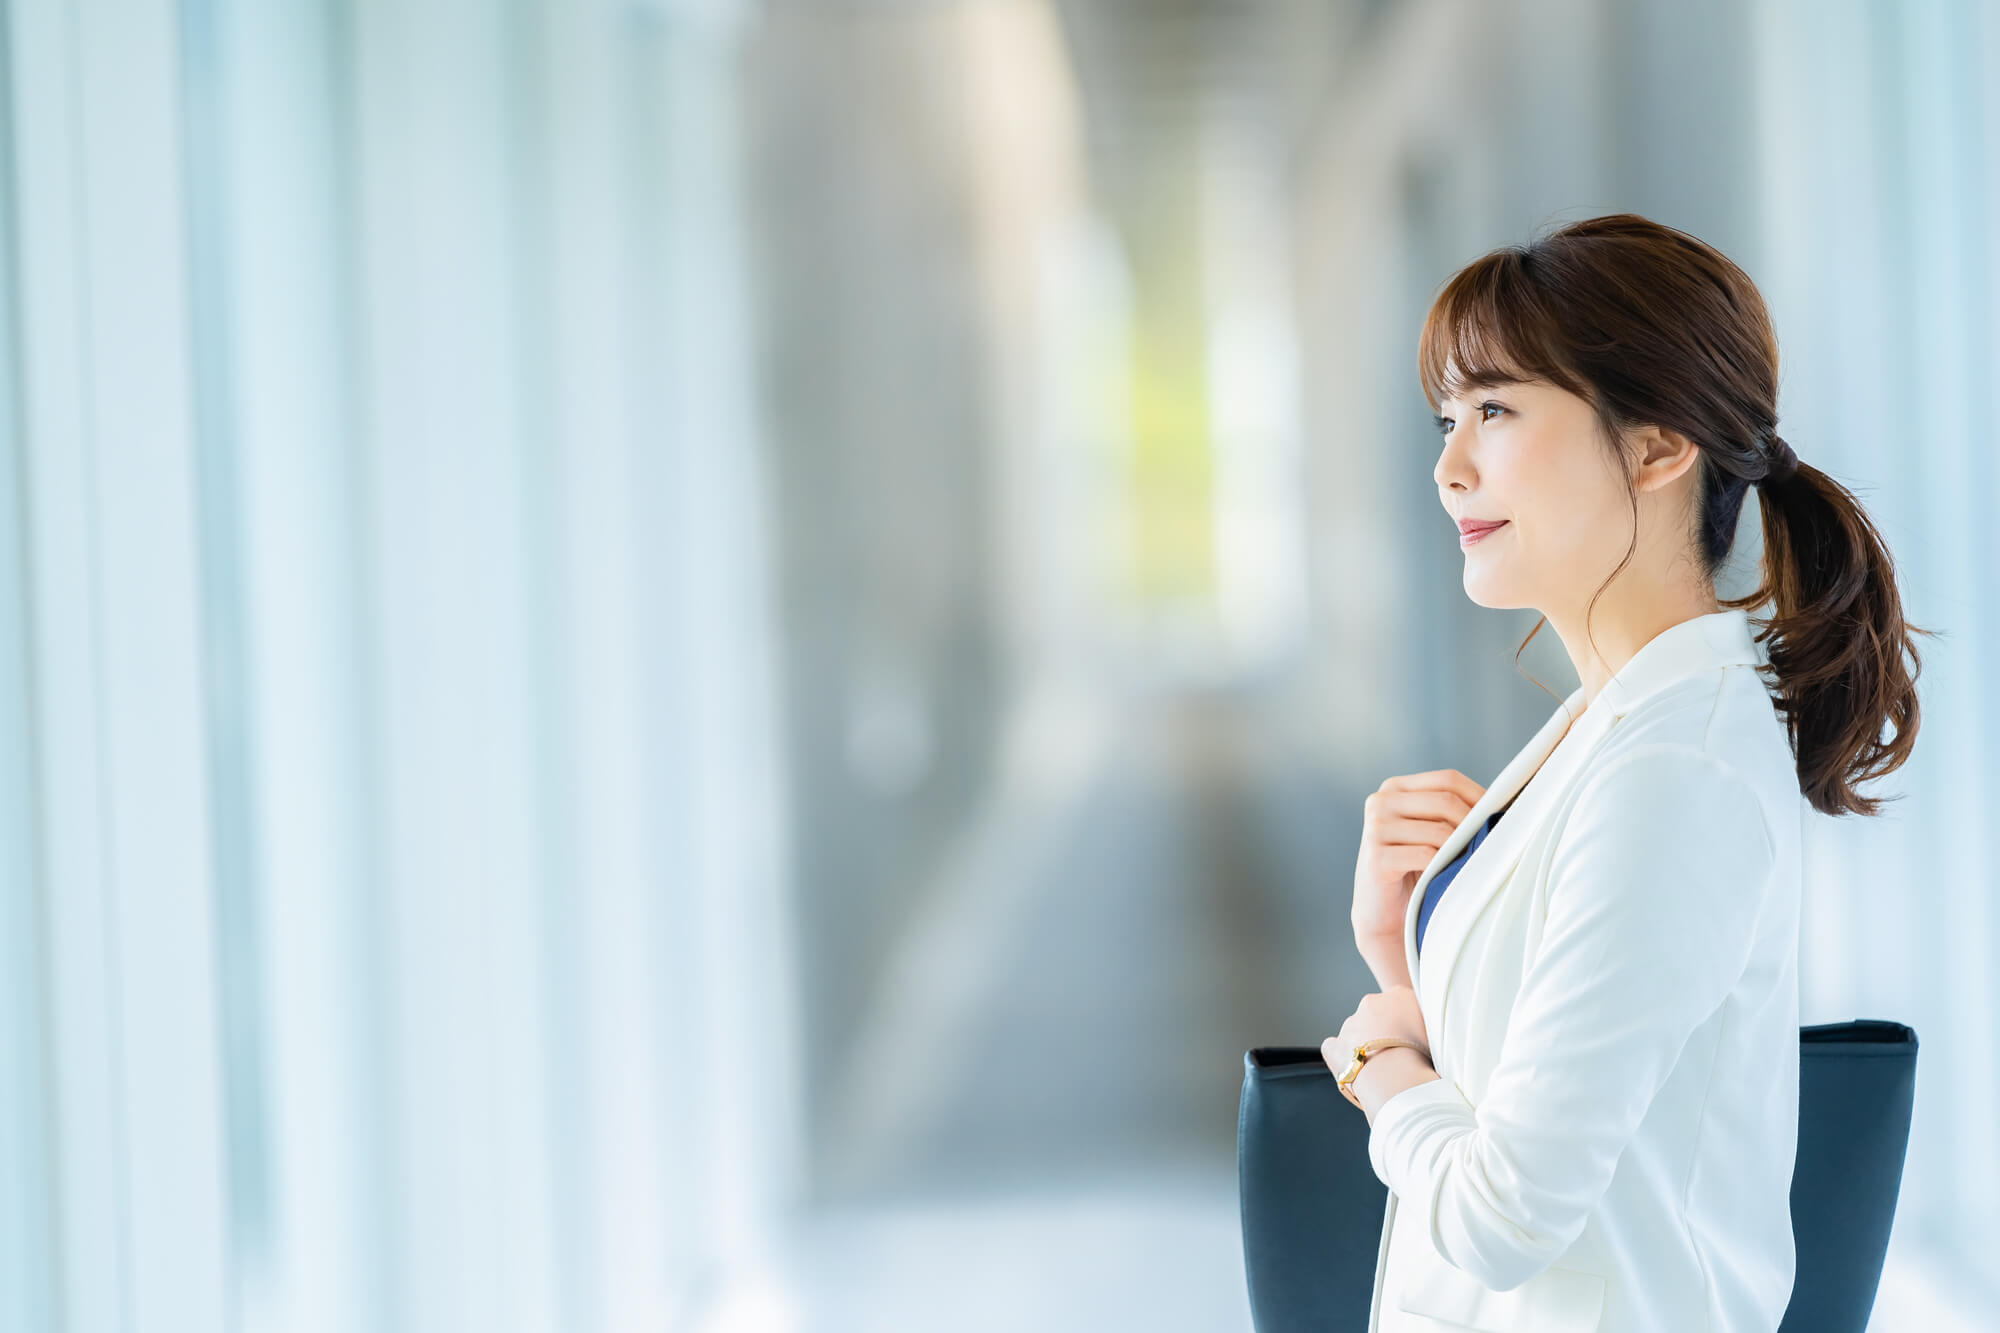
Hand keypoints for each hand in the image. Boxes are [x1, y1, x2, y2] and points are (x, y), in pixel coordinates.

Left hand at [1322, 984, 1430, 1083]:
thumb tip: (1435, 1033)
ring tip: (1383, 1070)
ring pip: (1358, 1033)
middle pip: (1378, 1015)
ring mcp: (1350, 1025)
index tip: (1414, 1040)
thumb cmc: (1427, 1060)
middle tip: (1401, 1056)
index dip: (1408, 1023)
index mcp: (1399, 995)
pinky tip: (1355, 1069)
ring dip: (1367, 1046)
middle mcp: (1372, 1003)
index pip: (1402, 1003)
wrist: (1398, 1081)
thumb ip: (1431, 1027)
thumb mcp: (1442, 1034)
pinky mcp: (1335, 1046)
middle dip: (1387, 1033)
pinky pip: (1334, 1047)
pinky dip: (1341, 1056)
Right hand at [1353, 770, 1484, 958]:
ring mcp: (1375, 828)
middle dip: (1473, 824)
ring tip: (1464, 865)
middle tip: (1487, 846)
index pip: (1447, 779)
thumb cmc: (1415, 869)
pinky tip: (1443, 877)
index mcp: (1394, 787)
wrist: (1384, 913)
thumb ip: (1452, 811)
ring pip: (1439, 831)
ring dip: (1459, 850)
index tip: (1499, 816)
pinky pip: (1426, 855)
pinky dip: (1442, 867)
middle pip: (1445, 801)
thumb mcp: (1430, 830)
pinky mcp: (1377, 858)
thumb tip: (1505, 802)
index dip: (1479, 796)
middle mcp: (1380, 801)